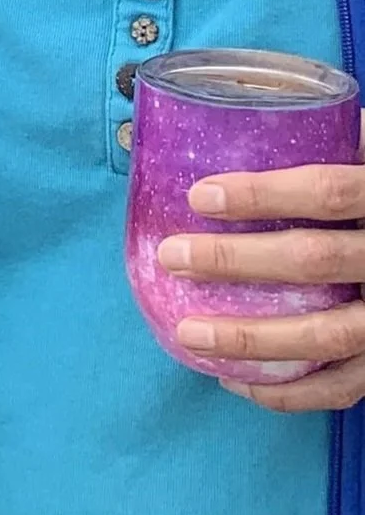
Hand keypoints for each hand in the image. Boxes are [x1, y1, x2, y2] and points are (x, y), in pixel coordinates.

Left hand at [158, 159, 364, 410]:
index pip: (329, 193)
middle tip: (173, 255)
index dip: (264, 195)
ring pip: (327, 334)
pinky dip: (287, 393)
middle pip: (316, 261)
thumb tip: (249, 120)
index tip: (200, 197)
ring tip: (189, 333)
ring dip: (251, 339)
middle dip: (236, 260)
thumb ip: (334, 141)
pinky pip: (342, 388)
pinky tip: (235, 380)